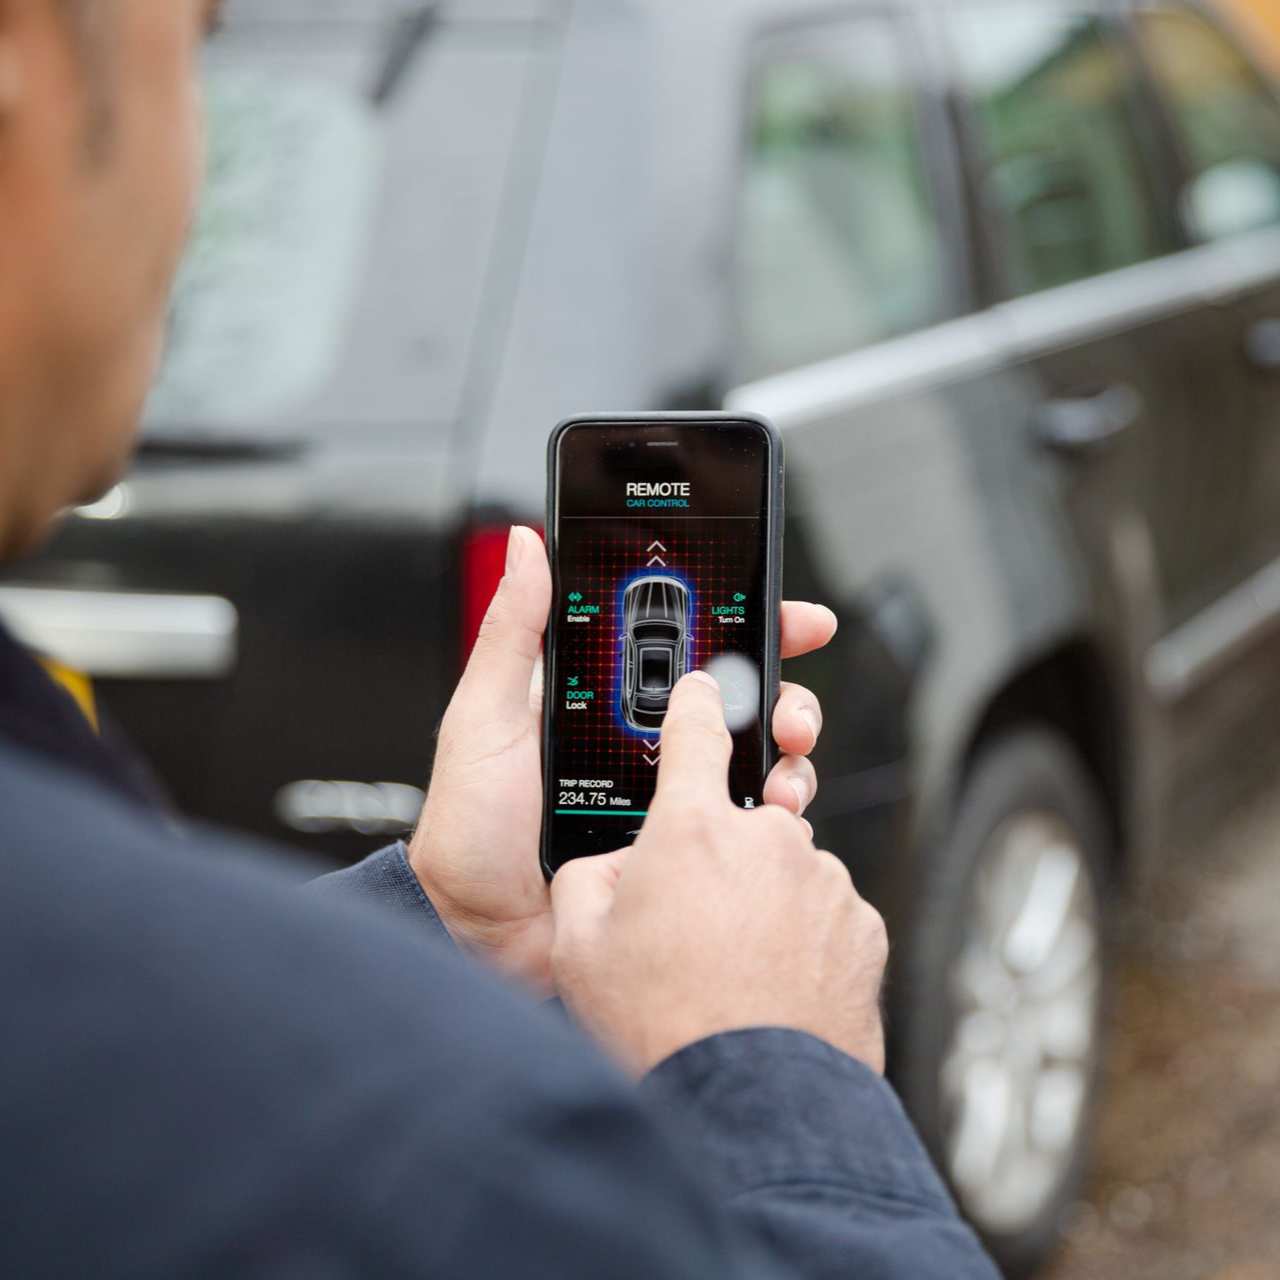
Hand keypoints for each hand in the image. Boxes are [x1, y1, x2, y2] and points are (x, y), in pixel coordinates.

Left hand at [408, 525, 837, 993]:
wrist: (473, 934)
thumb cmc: (467, 831)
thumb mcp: (485, 717)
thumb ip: (513, 632)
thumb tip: (525, 545)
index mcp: (604, 704)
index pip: (687, 650)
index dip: (746, 626)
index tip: (790, 613)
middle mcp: (645, 748)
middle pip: (739, 704)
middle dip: (784, 695)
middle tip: (792, 709)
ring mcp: (667, 803)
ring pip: (753, 762)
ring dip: (786, 754)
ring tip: (783, 765)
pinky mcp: (680, 855)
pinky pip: (743, 827)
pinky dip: (773, 815)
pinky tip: (773, 813)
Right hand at [551, 672, 887, 1076]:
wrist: (747, 1101)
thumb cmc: (663, 1026)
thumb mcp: (579, 945)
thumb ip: (589, 878)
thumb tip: (612, 866)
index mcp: (693, 829)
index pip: (696, 731)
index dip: (696, 702)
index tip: (705, 687)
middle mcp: (767, 841)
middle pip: (740, 820)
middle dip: (717, 856)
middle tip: (690, 919)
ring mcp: (823, 883)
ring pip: (785, 870)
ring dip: (762, 899)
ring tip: (731, 966)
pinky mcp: (863, 926)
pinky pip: (825, 913)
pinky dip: (803, 936)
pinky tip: (772, 982)